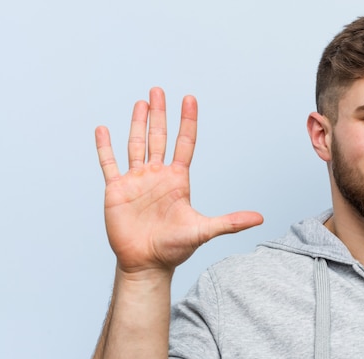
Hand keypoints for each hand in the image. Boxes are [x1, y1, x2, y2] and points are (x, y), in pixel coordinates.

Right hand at [95, 87, 262, 274]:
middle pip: (159, 137)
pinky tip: (103, 130)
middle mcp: (157, 175)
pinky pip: (109, 163)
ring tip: (140, 102)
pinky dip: (105, 147)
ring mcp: (136, 181)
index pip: (184, 143)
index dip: (187, 121)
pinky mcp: (116, 190)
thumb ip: (230, 222)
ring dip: (137, 123)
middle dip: (159, 113)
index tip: (189, 98)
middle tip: (158, 90)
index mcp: (178, 180)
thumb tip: (261, 218)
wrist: (147, 264)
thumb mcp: (203, 231)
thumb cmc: (175, 248)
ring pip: (136, 144)